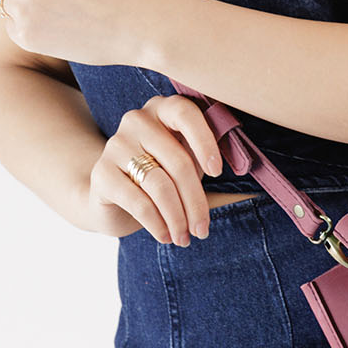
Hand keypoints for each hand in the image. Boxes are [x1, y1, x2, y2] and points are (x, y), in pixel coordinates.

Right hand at [83, 96, 224, 244]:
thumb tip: (246, 175)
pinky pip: (138, 202)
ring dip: (178, 218)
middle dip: (195, 201)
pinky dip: (157, 224)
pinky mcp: (101, 173)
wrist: (112, 198)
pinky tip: (165, 236)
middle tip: (203, 229)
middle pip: (177, 161)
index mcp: (163, 109)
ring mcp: (116, 144)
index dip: (205, 142)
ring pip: (159, 185)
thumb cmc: (161, 176)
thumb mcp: (187, 163)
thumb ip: (207, 159)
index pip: (186, 114)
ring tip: (185, 238)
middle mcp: (137, 120)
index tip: (218, 173)